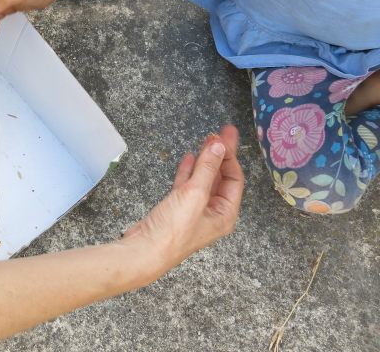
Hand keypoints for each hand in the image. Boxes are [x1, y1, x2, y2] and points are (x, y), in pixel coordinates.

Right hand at [123, 126, 242, 273]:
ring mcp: (195, 210)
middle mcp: (214, 212)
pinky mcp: (177, 209)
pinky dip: (189, 171)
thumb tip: (219, 145)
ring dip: (205, 160)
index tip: (222, 136)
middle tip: (222, 131)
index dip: (229, 156)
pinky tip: (189, 158)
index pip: (234, 178)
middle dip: (221, 154)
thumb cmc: (174, 229)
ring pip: (204, 179)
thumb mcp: (194, 195)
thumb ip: (208, 169)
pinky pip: (188, 185)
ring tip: (207, 139)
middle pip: (222, 177)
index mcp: (225, 213)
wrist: (145, 250)